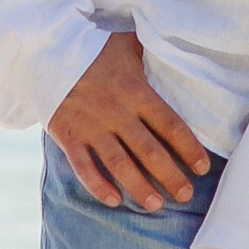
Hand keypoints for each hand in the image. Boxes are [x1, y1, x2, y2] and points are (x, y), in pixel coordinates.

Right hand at [47, 30, 209, 212]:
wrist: (46, 50)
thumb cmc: (93, 46)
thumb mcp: (127, 43)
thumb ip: (152, 52)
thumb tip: (178, 45)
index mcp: (135, 90)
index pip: (170, 125)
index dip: (189, 148)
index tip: (202, 167)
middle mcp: (116, 112)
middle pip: (149, 151)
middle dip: (170, 176)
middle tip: (185, 195)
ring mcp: (91, 126)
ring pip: (119, 164)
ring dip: (139, 187)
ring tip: (156, 205)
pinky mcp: (68, 136)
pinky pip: (83, 167)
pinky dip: (98, 186)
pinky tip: (114, 200)